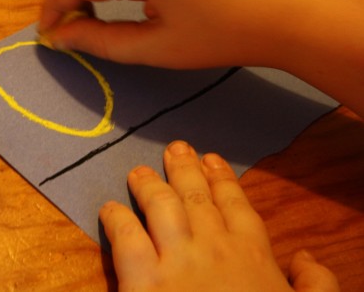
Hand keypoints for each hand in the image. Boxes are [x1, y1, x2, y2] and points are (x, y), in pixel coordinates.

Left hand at [99, 141, 339, 291]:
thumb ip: (315, 284)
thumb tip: (305, 257)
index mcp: (252, 252)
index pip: (235, 203)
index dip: (221, 178)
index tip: (210, 157)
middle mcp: (214, 246)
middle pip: (195, 196)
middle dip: (183, 169)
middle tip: (174, 148)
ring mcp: (177, 260)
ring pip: (161, 206)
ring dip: (149, 184)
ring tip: (138, 171)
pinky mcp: (144, 280)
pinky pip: (127, 237)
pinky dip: (117, 219)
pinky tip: (110, 208)